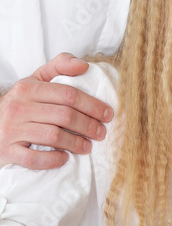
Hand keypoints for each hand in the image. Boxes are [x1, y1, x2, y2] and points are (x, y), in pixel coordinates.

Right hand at [0, 53, 112, 168]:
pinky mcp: (8, 151)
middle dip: (88, 125)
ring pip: (53, 136)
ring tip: (88, 147)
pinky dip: (53, 159)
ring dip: (76, 143)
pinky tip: (64, 158)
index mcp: (28, 88)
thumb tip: (84, 65)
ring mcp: (12, 130)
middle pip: (64, 115)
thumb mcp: (36, 80)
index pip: (68, 94)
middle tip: (101, 133)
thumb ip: (59, 66)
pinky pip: (34, 158)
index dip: (92, 105)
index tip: (107, 114)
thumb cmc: (21, 103)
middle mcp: (19, 107)